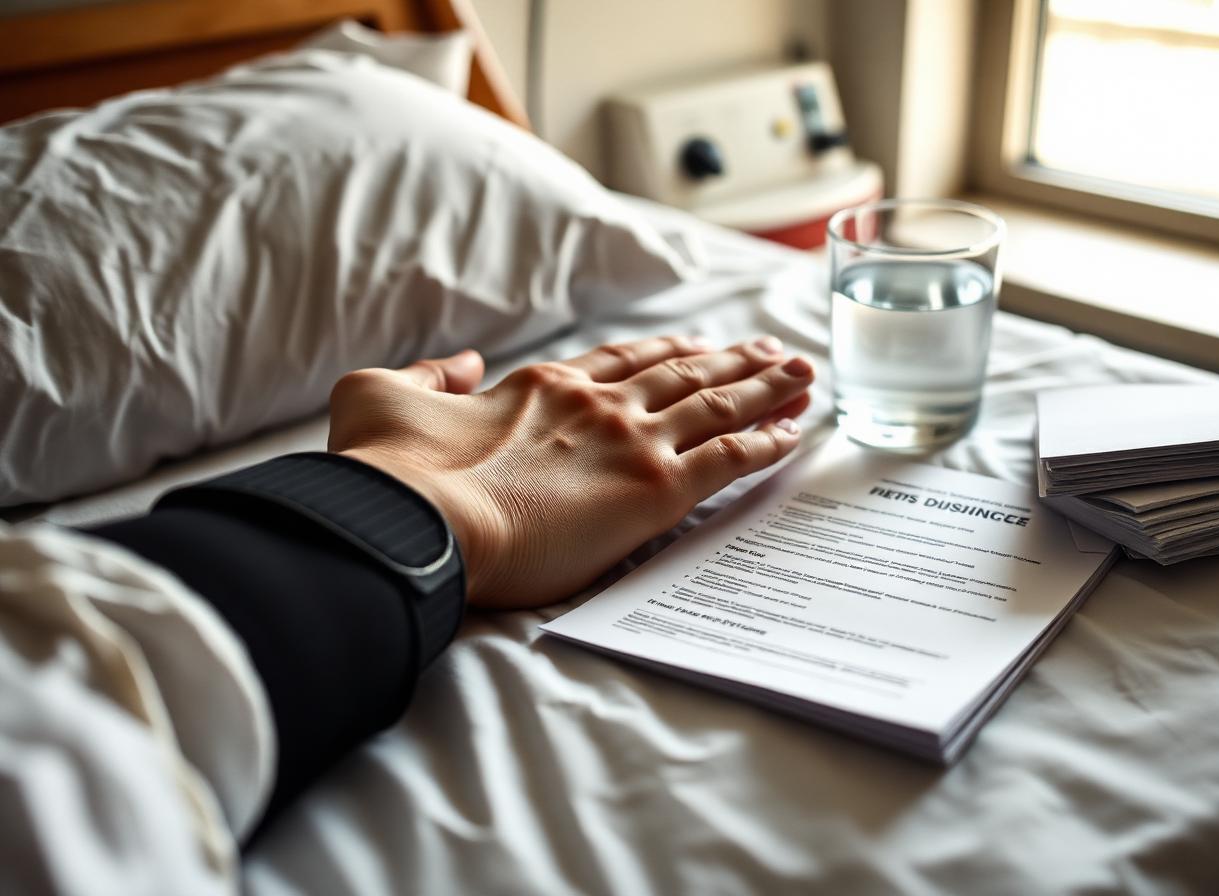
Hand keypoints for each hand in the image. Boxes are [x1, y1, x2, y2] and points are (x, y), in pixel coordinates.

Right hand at [327, 336, 812, 608]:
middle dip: (732, 362)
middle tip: (775, 352)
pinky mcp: (651, 493)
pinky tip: (794, 435)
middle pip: (684, 374)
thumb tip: (459, 364)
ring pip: (717, 406)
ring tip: (802, 374)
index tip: (697, 346)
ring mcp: (630, 444)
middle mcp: (597, 405)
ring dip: (764, 388)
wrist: (411, 516)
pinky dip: (765, 444)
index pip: (623, 362)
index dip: (666, 353)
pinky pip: (728, 461)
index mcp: (542, 385)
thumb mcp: (379, 391)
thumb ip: (430, 373)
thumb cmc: (389, 466)